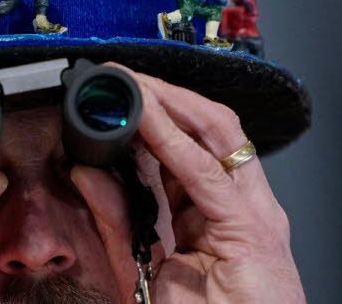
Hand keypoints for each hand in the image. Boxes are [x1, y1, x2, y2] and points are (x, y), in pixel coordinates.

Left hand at [70, 67, 305, 303]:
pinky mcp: (250, 230)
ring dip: (171, 104)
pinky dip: (174, 140)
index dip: (163, 113)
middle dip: (169, 96)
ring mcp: (254, 215)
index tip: (126, 94)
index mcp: (224, 216)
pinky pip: (205, 174)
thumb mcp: (146, 265)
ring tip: (132, 83)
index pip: (198, 145)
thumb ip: (120, 221)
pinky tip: (147, 118)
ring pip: (216, 136)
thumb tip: (88, 174)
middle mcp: (245, 207)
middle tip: (126, 76)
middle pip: (212, 129)